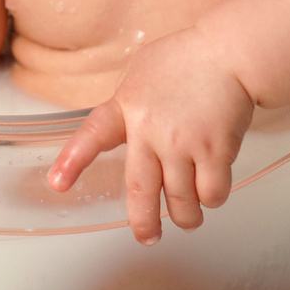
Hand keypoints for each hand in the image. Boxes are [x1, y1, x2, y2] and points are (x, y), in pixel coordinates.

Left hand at [44, 29, 254, 244]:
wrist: (231, 52)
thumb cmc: (189, 59)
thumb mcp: (142, 73)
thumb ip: (129, 104)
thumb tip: (125, 128)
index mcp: (128, 107)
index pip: (92, 135)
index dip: (73, 161)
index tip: (57, 183)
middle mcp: (151, 130)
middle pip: (140, 190)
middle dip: (143, 222)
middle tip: (147, 237)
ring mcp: (183, 143)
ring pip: (180, 200)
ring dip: (186, 217)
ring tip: (188, 219)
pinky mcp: (215, 150)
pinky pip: (211, 193)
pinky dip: (212, 199)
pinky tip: (211, 193)